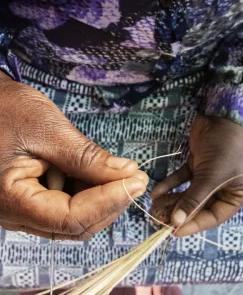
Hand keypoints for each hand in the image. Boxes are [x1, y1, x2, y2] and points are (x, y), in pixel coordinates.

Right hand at [0, 72, 147, 239]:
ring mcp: (27, 208)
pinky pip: (69, 205)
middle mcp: (17, 213)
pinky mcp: (36, 198)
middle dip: (111, 202)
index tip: (137, 181)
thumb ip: (87, 158)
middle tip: (136, 178)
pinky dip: (91, 191)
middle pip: (76, 224)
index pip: (71, 217)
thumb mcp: (48, 130)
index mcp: (11, 199)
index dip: (109, 201)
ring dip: (104, 198)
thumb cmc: (7, 110)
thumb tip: (127, 173)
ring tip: (122, 173)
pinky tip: (102, 173)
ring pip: (76, 218)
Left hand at [151, 115, 242, 236]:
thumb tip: (177, 222)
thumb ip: (194, 199)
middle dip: (178, 213)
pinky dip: (169, 185)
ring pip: (187, 193)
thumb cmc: (225, 149)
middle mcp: (221, 188)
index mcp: (234, 195)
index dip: (193, 225)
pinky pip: (181, 179)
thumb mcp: (212, 177)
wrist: (222, 116)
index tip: (173, 232)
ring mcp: (207, 176)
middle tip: (157, 220)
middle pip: (197, 206)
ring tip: (153, 208)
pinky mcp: (195, 165)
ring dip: (171, 200)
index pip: (212, 217)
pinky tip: (156, 192)